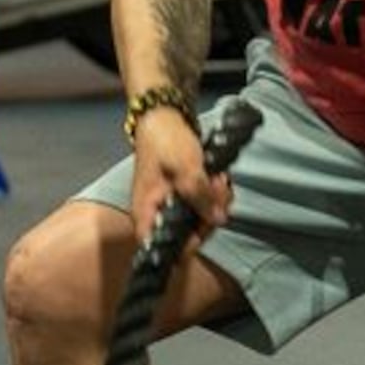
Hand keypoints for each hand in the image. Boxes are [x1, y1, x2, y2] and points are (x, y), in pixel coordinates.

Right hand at [127, 107, 230, 252]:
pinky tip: (217, 178)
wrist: (164, 116)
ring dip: (215, 202)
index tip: (204, 226)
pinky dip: (214, 195)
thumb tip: (218, 220)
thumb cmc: (166, 142)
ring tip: (218, 179)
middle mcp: (157, 214)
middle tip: (217, 188)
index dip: (184, 246)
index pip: (161, 248)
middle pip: (187, 235)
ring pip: (199, 220)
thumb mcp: (185, 169)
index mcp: (146, 213)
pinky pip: (203, 206)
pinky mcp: (183, 195)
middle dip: (209, 215)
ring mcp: (171, 205)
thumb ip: (200, 197)